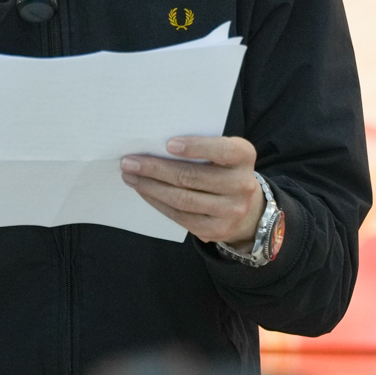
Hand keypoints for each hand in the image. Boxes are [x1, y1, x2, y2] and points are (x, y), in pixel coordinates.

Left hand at [120, 137, 264, 246]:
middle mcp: (242, 184)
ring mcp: (230, 211)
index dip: (195, 147)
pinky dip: (157, 202)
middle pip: (192, 177)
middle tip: (129, 162)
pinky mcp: (215, 230)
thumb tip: (155, 145)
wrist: (245, 208)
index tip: (168, 144)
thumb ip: (200, 147)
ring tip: (130, 176)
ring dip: (151, 187)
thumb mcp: (221, 153)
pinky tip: (144, 191)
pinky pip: (180, 216)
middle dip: (156, 169)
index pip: (222, 150)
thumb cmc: (223, 169)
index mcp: (243, 156)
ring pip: (182, 199)